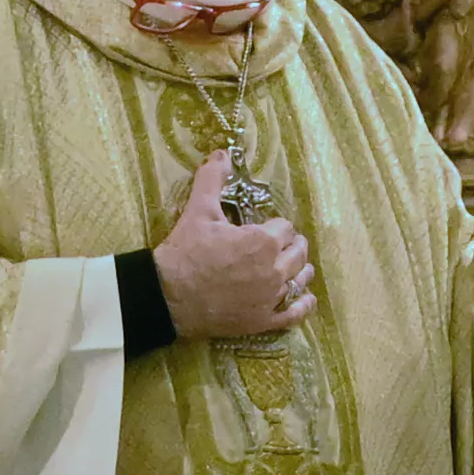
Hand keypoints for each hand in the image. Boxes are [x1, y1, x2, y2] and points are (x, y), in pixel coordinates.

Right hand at [153, 148, 311, 341]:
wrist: (167, 296)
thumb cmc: (185, 251)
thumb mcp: (198, 210)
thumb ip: (212, 179)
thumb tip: (222, 153)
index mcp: (264, 241)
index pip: (286, 227)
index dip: (276, 225)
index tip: (263, 228)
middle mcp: (275, 270)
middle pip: (298, 252)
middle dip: (291, 245)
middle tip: (278, 244)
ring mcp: (271, 298)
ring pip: (300, 280)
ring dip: (299, 270)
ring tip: (292, 267)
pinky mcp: (263, 321)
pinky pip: (294, 314)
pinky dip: (303, 305)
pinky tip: (305, 299)